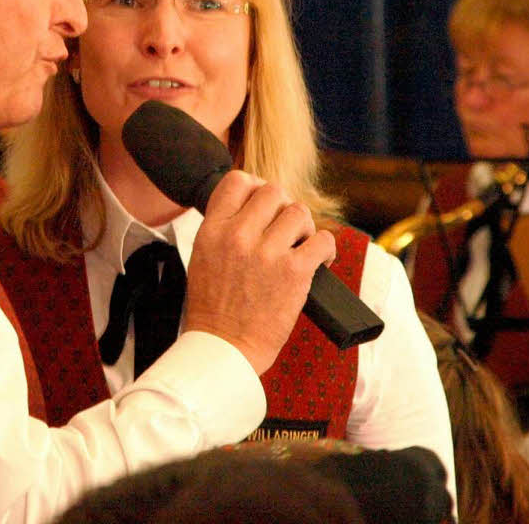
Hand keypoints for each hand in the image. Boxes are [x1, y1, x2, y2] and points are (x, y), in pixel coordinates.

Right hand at [183, 171, 335, 373]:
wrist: (223, 348)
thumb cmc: (214, 309)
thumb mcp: (203, 257)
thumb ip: (224, 229)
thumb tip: (253, 208)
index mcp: (212, 230)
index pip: (237, 181)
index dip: (255, 187)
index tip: (263, 204)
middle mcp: (238, 236)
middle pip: (273, 191)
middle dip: (283, 207)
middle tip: (285, 229)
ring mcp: (267, 253)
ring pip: (299, 212)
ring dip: (304, 228)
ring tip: (300, 247)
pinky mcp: (294, 272)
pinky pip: (323, 240)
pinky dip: (325, 249)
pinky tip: (318, 261)